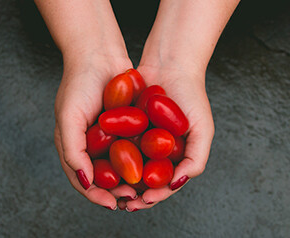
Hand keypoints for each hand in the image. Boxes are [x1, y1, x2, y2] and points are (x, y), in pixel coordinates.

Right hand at [54, 55, 136, 209]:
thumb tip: (85, 181)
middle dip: (117, 192)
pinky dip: (140, 160)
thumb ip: (71, 150)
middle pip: (104, 177)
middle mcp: (91, 144)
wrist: (100, 55)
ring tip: (143, 190)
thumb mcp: (68, 117)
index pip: (84, 180)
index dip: (96, 195)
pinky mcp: (125, 125)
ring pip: (121, 166)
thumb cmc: (79, 84)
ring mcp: (109, 135)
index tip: (112, 203)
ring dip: (130, 180)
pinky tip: (151, 167)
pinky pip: (132, 147)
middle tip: (132, 198)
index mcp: (74, 145)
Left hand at [124, 65, 214, 210]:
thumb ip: (197, 158)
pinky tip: (101, 164)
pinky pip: (116, 144)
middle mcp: (156, 149)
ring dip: (119, 180)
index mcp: (175, 155)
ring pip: (127, 165)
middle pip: (143, 178)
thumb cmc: (192, 95)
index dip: (155, 195)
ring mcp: (140, 137)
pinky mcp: (125, 125)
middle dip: (133, 193)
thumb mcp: (203, 129)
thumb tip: (177, 183)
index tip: (144, 200)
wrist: (170, 64)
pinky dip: (110, 156)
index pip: (164, 183)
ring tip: (110, 189)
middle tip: (123, 201)